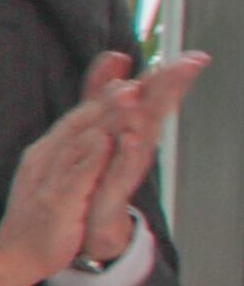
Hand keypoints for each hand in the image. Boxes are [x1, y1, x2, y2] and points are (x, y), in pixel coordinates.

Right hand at [0, 56, 128, 285]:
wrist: (13, 255)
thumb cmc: (40, 218)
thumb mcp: (57, 178)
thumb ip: (74, 151)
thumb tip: (95, 129)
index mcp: (48, 152)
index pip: (77, 116)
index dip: (100, 90)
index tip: (122, 64)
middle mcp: (46, 159)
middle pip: (80, 122)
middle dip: (107, 97)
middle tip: (129, 74)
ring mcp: (49, 179)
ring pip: (80, 142)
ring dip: (104, 116)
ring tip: (127, 94)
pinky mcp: (55, 202)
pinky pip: (75, 176)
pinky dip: (91, 156)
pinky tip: (105, 140)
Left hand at [81, 48, 210, 269]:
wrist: (91, 229)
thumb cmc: (101, 177)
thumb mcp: (101, 126)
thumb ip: (104, 92)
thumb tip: (116, 57)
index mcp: (130, 131)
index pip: (151, 99)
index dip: (169, 78)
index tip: (194, 56)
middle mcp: (134, 151)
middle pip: (154, 116)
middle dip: (170, 90)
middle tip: (190, 66)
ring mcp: (124, 174)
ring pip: (139, 141)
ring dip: (143, 117)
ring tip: (146, 93)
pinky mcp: (111, 196)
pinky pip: (118, 174)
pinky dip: (125, 155)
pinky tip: (131, 138)